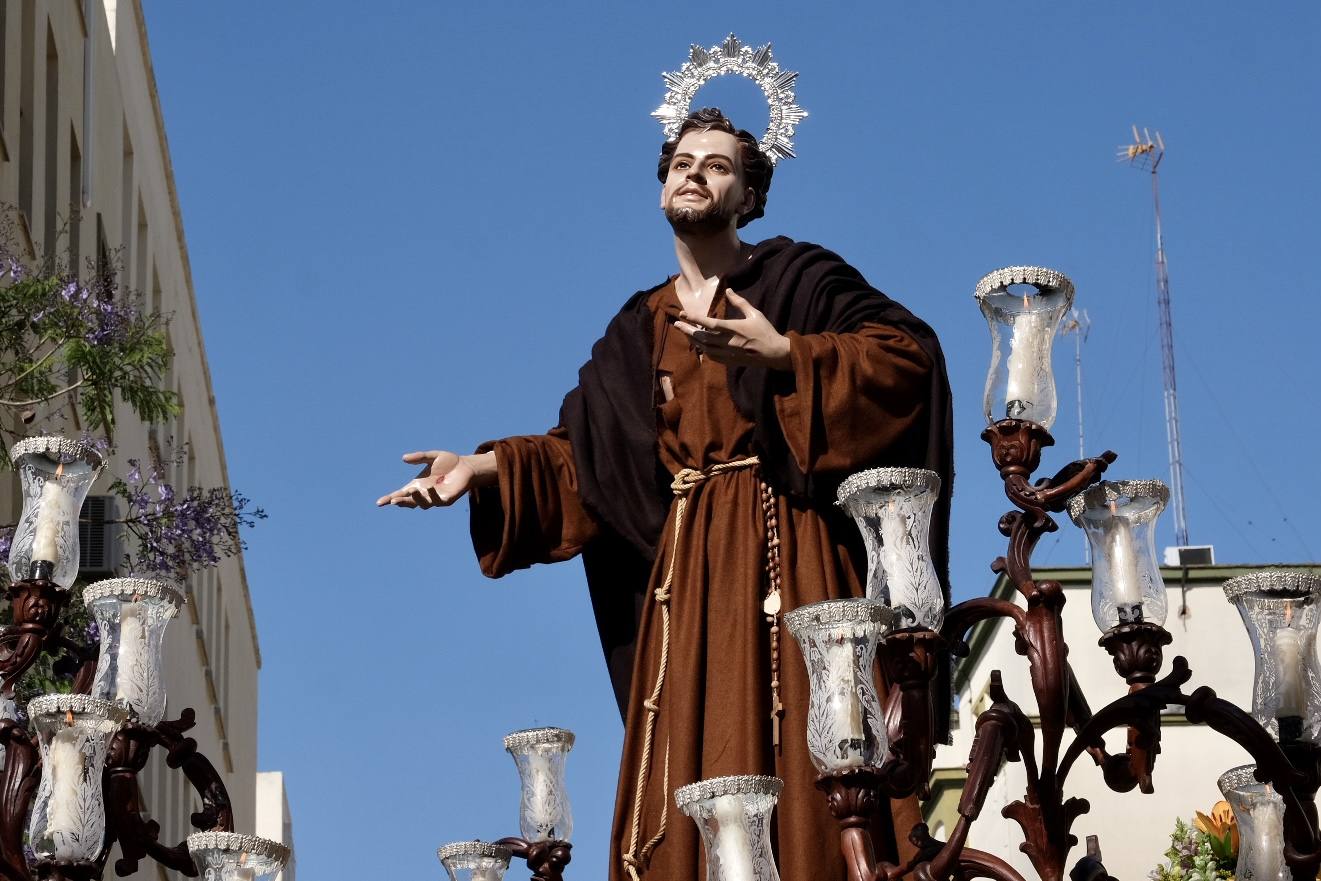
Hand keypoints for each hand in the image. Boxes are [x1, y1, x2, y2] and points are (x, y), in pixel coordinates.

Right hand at [375, 450, 494, 508]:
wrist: (466, 466)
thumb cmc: (449, 462)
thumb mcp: (431, 457)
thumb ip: (419, 457)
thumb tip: (404, 458)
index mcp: (417, 485)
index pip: (400, 494)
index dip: (390, 499)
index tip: (379, 503)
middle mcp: (424, 494)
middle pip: (409, 502)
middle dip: (401, 502)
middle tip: (394, 501)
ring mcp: (435, 499)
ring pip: (422, 504)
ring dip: (416, 499)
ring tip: (413, 490)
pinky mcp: (447, 500)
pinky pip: (437, 501)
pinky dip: (432, 496)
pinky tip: (429, 489)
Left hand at [674, 290, 791, 369]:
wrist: (774, 353)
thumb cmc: (765, 331)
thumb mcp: (754, 313)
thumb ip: (740, 302)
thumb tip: (729, 290)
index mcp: (734, 329)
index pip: (710, 323)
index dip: (694, 318)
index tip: (683, 314)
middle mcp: (728, 342)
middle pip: (702, 337)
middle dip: (687, 330)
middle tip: (676, 324)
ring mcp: (728, 353)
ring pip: (704, 347)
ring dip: (693, 340)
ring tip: (684, 333)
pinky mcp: (730, 361)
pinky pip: (711, 356)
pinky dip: (702, 349)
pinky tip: (698, 344)